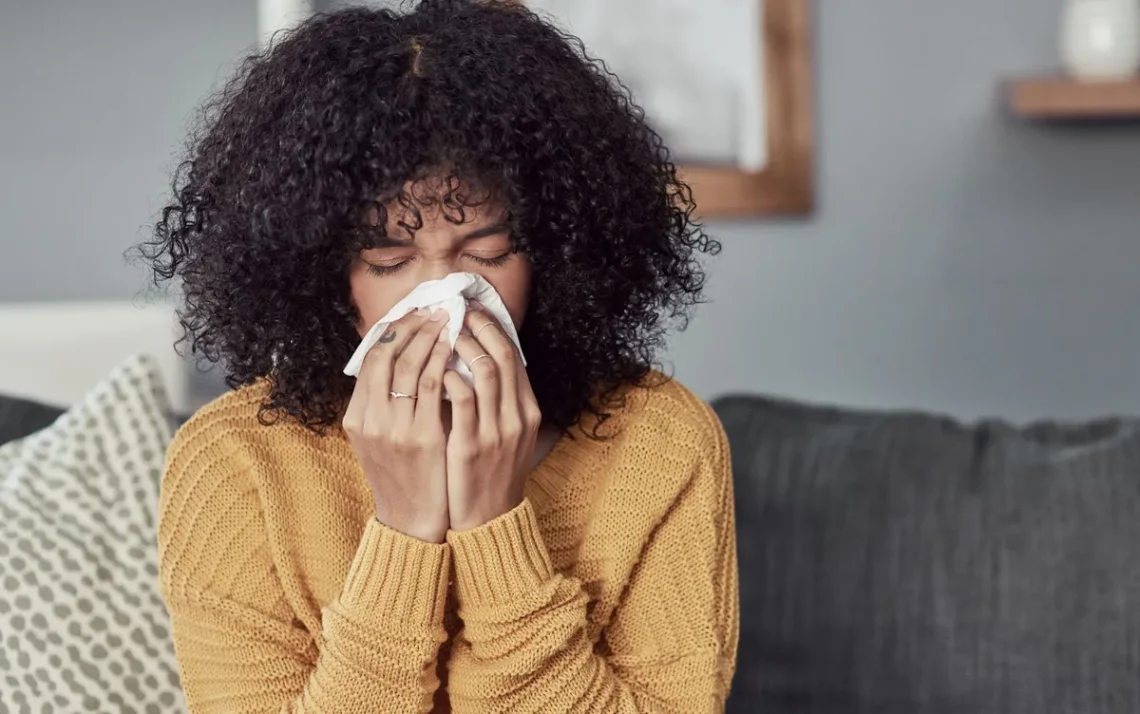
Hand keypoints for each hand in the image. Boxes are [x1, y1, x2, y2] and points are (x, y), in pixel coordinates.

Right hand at [343, 308, 451, 542]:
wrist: (411, 521)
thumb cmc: (402, 476)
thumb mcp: (379, 439)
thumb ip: (383, 404)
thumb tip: (400, 361)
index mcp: (357, 417)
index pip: (370, 359)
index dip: (393, 331)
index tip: (414, 314)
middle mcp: (370, 420)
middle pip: (385, 355)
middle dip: (411, 326)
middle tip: (434, 309)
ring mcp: (394, 429)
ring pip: (408, 366)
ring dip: (429, 337)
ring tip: (448, 321)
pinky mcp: (421, 438)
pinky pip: (431, 387)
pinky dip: (442, 362)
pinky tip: (455, 350)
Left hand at [443, 306, 541, 531]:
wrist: (488, 519)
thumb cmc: (491, 472)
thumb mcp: (507, 434)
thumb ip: (500, 401)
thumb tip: (481, 362)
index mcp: (527, 411)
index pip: (514, 356)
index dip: (494, 328)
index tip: (473, 311)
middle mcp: (517, 417)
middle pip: (503, 356)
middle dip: (479, 327)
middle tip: (456, 311)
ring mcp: (496, 431)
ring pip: (485, 371)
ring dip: (463, 346)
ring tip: (442, 333)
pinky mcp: (471, 446)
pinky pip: (461, 400)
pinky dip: (449, 378)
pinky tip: (434, 371)